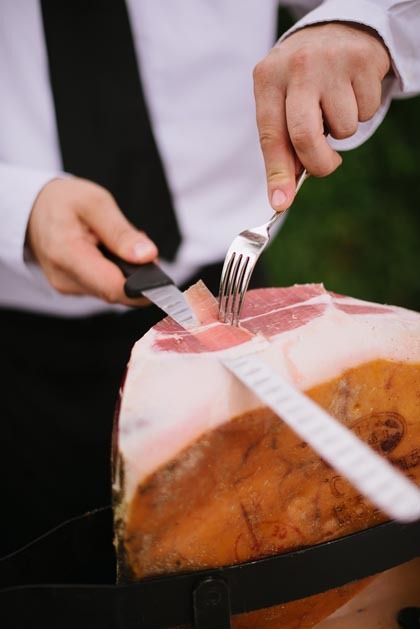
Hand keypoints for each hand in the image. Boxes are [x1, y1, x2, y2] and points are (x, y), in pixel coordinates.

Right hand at [27, 177, 157, 304]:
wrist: (31, 210)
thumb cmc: (62, 201)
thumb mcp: (95, 202)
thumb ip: (121, 232)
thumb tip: (148, 256)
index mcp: (67, 254)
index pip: (113, 287)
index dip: (144, 289)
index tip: (164, 281)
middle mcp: (65, 279)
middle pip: (116, 292)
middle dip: (138, 275)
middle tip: (143, 249)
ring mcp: (68, 287)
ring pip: (112, 290)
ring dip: (127, 272)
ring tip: (122, 244)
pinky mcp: (73, 288)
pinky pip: (104, 286)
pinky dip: (115, 272)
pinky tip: (112, 253)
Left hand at [253, 22, 390, 210]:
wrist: (335, 31)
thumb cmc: (301, 81)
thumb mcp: (282, 102)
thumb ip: (282, 143)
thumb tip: (284, 194)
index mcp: (267, 79)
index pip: (270, 135)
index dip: (276, 173)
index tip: (280, 203)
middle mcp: (297, 67)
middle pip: (304, 136)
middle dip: (317, 163)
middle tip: (325, 165)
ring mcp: (331, 62)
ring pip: (343, 128)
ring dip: (342, 130)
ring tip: (335, 105)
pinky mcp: (362, 62)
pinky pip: (366, 112)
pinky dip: (362, 112)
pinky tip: (352, 92)